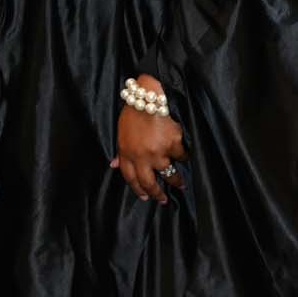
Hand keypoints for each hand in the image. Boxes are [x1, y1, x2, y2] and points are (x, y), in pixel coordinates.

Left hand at [112, 75, 187, 203]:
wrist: (149, 97)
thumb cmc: (133, 113)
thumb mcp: (121, 133)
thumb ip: (120, 151)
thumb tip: (113, 165)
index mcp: (126, 153)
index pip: (130, 178)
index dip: (138, 190)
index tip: (145, 197)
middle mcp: (141, 157)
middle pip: (149, 182)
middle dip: (157, 194)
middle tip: (163, 199)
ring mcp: (158, 152)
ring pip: (169, 173)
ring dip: (176, 181)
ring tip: (181, 185)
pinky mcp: (173, 145)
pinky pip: (181, 155)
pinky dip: (183, 155)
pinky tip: (184, 155)